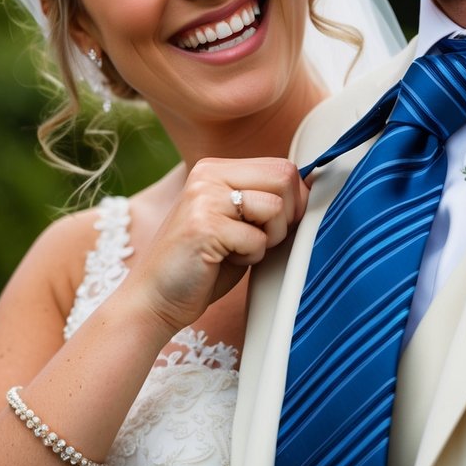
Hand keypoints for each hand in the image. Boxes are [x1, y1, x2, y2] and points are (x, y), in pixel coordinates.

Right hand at [123, 157, 307, 337]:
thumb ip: (264, 200)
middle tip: (260, 239)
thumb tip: (312, 186)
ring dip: (268, 238)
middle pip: (284, 178)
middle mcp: (208, 174)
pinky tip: (223, 260)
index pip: (281, 166)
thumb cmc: (203, 265)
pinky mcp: (204, 225)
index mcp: (215, 168)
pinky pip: (258, 238)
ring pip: (276, 207)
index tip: (278, 225)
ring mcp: (204, 197)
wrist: (153, 299)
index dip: (295, 199)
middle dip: (287, 217)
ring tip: (238, 249)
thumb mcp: (236, 221)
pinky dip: (251, 256)